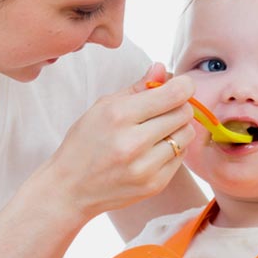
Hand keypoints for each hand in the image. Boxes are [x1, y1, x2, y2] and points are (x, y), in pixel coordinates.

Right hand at [34, 62, 195, 220]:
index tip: (182, 86)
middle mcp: (133, 142)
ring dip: (178, 129)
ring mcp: (145, 167)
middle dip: (179, 106)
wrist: (70, 189)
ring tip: (158, 130)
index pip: (173, 95)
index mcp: (119, 115)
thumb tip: (162, 68)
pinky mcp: (154, 185)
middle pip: (183, 113)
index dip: (184, 86)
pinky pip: (181, 157)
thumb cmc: (84, 143)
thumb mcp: (102, 107)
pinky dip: (173, 149)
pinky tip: (154, 150)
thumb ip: (137, 88)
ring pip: (186, 135)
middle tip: (165, 109)